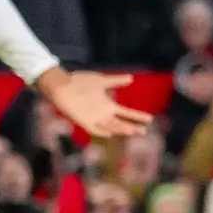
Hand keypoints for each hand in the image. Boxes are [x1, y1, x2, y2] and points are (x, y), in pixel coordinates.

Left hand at [34, 68, 157, 143]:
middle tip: (144, 131)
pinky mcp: (83, 121)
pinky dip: (101, 132)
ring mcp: (94, 118)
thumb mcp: (101, 80)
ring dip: (121, 129)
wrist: (62, 86)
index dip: (138, 117)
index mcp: (108, 105)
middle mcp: (103, 114)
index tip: (150, 119)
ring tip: (132, 131)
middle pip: (121, 123)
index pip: (127, 113)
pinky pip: (93, 130)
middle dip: (133, 127)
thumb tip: (131, 78)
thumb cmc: (81, 82)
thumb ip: (116, 80)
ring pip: (110, 127)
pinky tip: (110, 134)